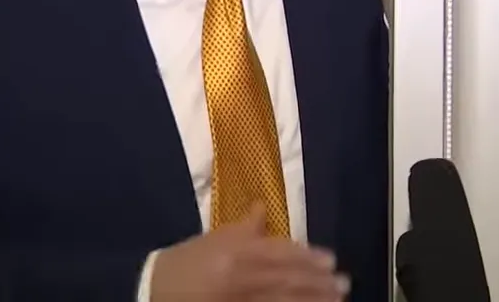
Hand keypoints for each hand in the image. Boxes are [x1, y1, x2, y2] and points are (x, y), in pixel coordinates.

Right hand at [150, 204, 348, 301]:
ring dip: (312, 301)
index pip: (280, 254)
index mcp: (235, 252)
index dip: (308, 258)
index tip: (332, 261)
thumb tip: (265, 206)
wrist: (153, 291)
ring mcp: (239, 301)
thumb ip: (244, 226)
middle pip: (287, 281)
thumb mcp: (214, 239)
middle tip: (345, 284)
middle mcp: (240, 278)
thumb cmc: (186, 262)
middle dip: (318, 284)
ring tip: (336, 301)